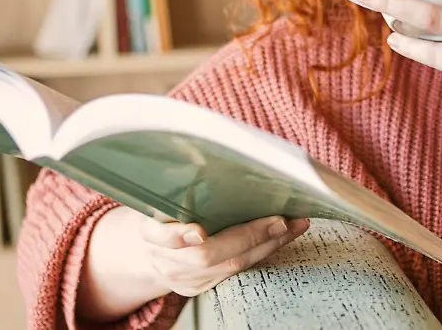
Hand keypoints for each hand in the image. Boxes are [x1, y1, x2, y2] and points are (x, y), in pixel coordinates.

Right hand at [77, 206, 309, 321]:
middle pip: (206, 256)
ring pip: (231, 266)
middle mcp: (164, 260)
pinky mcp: (201, 287)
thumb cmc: (161, 214)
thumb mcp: (159, 197)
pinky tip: (284, 235)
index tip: (199, 233)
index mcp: (148, 232)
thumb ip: (179, 186)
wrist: (146, 252)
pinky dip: (264, 251)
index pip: (160, 237)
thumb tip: (210, 153)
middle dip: (248, 237)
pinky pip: (238, 271)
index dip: (178, 237)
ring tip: (295, 224)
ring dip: (268, 244)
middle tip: (279, 220)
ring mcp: (183, 278)